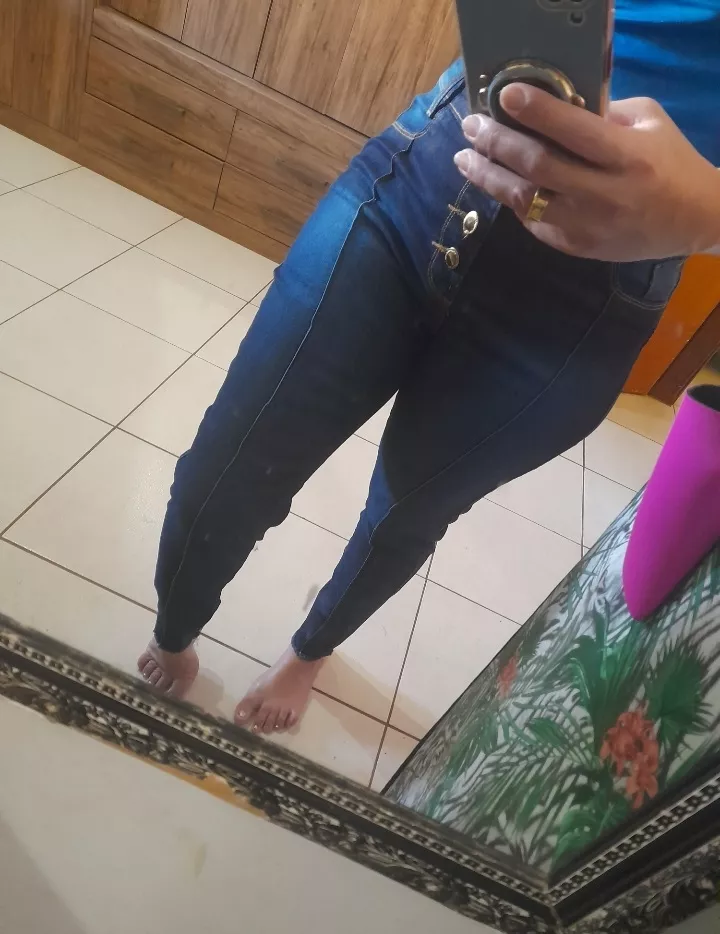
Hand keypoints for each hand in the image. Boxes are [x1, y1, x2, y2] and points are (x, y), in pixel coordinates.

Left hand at [454, 84, 719, 260]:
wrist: (690, 220)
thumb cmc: (668, 162)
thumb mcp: (648, 124)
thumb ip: (603, 115)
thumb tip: (551, 105)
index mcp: (627, 157)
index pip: (574, 132)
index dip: (537, 112)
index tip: (505, 95)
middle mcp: (604, 194)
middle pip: (538, 167)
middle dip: (497, 144)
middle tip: (471, 125)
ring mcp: (586, 226)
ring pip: (525, 201)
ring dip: (489, 177)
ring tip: (466, 158)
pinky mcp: (574, 247)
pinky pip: (533, 222)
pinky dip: (511, 200)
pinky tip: (496, 181)